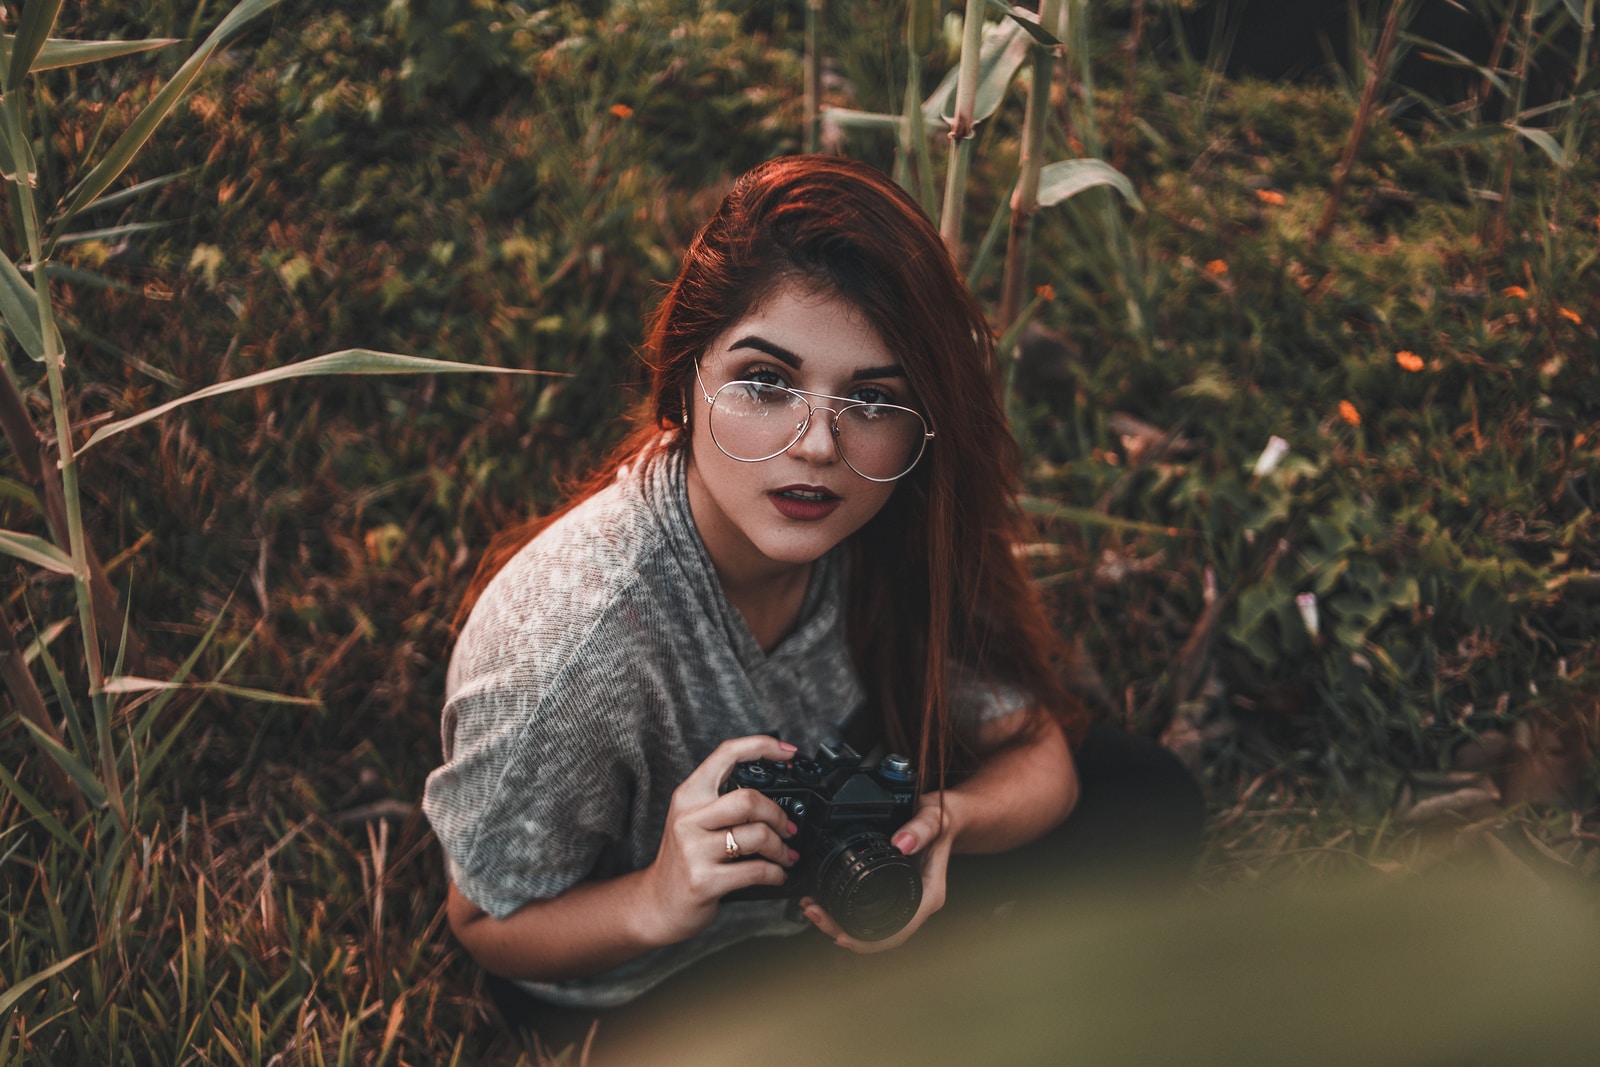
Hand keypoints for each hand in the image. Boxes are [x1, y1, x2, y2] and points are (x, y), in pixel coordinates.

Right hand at [636, 735, 800, 946]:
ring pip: (757, 835)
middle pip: (749, 800)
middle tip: (788, 828)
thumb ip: (725, 801)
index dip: (762, 746)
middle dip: (779, 815)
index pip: (726, 754)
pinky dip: (776, 873)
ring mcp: (694, 850)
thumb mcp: (695, 820)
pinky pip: (756, 871)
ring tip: (785, 856)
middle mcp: (688, 818)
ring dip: (782, 848)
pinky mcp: (704, 881)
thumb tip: (778, 790)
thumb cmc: (685, 858)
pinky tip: (777, 875)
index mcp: (689, 795)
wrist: (657, 903)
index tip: (789, 752)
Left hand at [799, 790, 957, 953]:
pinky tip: (826, 901)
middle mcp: (917, 903)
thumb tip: (901, 843)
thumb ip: (919, 829)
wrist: (947, 816)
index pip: (898, 930)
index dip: (868, 940)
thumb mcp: (933, 818)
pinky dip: (846, 911)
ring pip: (872, 927)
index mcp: (928, 894)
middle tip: (814, 914)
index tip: (840, 936)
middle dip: (844, 932)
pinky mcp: (893, 893)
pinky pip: (870, 912)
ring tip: (812, 907)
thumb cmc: (942, 820)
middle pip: (879, 935)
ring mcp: (905, 900)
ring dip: (840, 923)